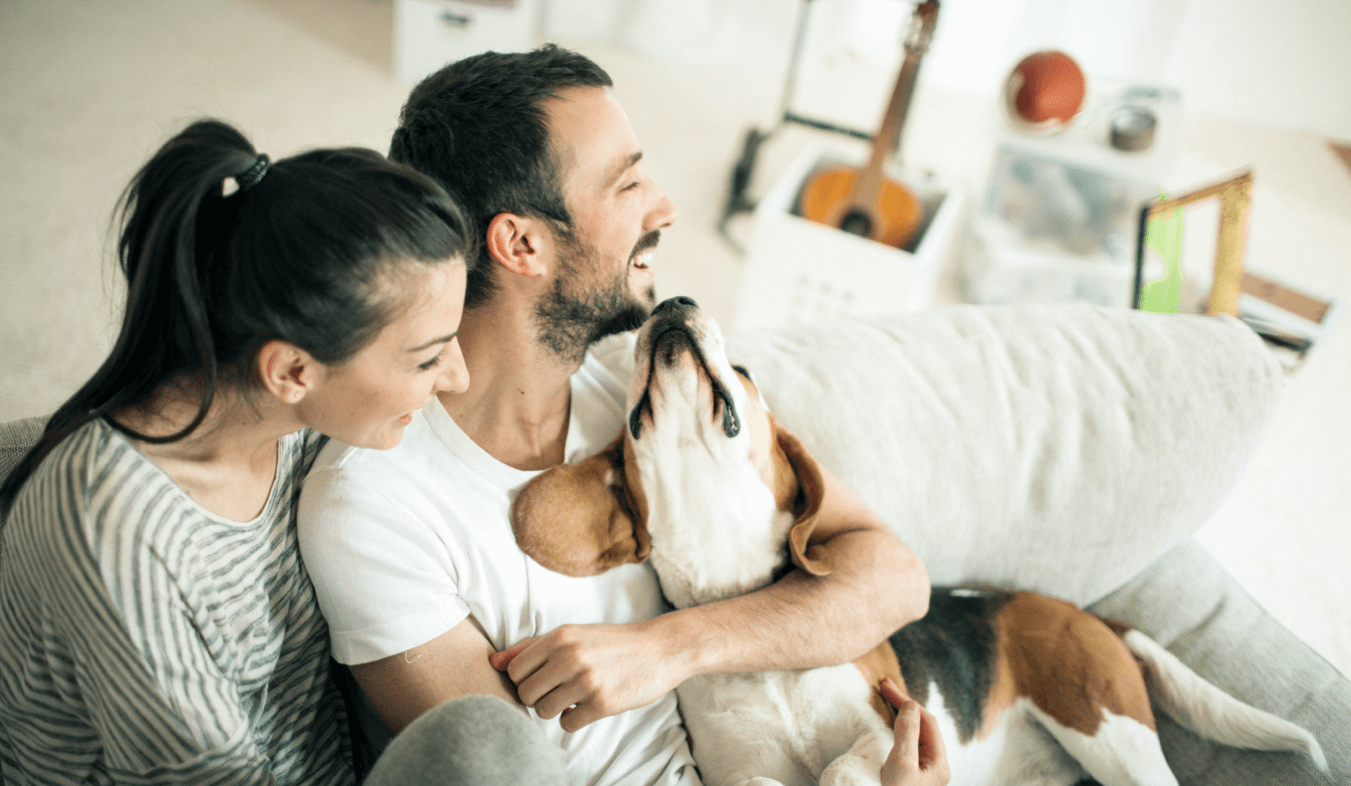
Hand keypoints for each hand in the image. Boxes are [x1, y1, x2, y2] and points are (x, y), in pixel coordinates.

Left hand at [489, 621, 682, 731]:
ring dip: (555, 710)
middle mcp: (569, 656)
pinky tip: (587, 706)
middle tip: (558, 690)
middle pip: (525, 693)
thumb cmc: (610, 642)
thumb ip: (530, 647)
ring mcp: (585, 681)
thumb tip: (492, 661)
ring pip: (543, 711)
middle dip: (538, 697)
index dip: (524, 679)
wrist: (659, 649)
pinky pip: (567, 725)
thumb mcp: (571, 635)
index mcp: (559, 636)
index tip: (542, 678)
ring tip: (573, 697)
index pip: (514, 670)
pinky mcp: (601, 703)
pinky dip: (574, 720)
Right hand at [879, 678, 950, 785]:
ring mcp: (924, 772)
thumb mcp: (901, 765)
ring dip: (901, 716)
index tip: (886, 687)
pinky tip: (890, 725)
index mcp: (939, 763)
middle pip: (923, 726)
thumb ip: (907, 733)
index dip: (907, 701)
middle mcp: (935, 766)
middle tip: (884, 685)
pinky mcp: (911, 777)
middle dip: (904, 705)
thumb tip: (910, 705)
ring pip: (915, 735)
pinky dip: (898, 730)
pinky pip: (908, 746)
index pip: (926, 721)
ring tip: (887, 699)